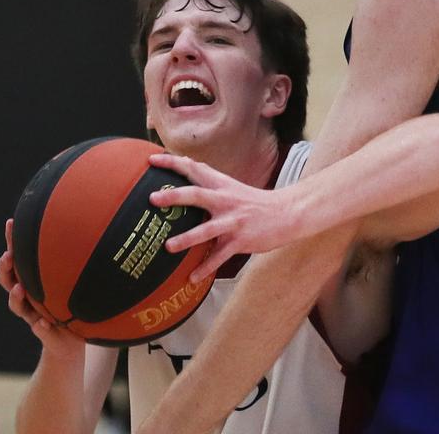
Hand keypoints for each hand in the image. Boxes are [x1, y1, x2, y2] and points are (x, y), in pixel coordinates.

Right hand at [0, 220, 83, 361]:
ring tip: (18, 289)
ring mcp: (33, 316)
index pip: (17, 259)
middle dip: (5, 268)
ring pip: (18, 306)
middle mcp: (27, 298)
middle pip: (8, 280)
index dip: (11, 242)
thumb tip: (84, 221)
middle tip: (7, 257)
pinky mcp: (45, 334)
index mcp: (31, 282)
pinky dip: (41, 328)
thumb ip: (69, 260)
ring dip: (16, 297)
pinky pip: (41, 331)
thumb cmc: (68, 306)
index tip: (11, 222)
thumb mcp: (68, 281)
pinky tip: (41, 323)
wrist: (69, 343)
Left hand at [147, 154, 300, 283]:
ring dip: (186, 239)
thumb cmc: (254, 202)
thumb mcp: (231, 187)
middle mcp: (225, 200)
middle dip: (174, 196)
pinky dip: (206, 267)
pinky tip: (192, 278)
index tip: (151, 160)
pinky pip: (220, 256)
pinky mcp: (240, 240)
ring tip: (168, 246)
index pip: (194, 168)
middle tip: (153, 199)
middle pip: (196, 194)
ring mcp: (233, 221)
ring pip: (206, 230)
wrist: (287, 213)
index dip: (172, 162)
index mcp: (221, 185)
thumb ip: (209, 181)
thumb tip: (185, 166)